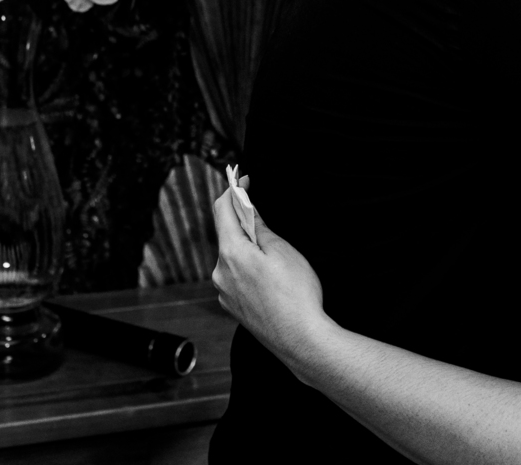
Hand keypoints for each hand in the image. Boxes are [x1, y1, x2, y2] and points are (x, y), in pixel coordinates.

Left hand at [211, 175, 330, 372]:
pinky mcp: (234, 307)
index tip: (245, 179)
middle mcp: (220, 273)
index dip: (232, 190)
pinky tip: (270, 275)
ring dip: (246, 245)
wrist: (301, 340)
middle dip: (241, 219)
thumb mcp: (283, 251)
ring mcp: (225, 292)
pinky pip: (236, 277)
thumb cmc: (296, 294)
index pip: (221, 211)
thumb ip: (260, 228)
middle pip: (226, 235)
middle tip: (263, 210)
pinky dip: (248, 266)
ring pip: (232, 257)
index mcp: (231, 254)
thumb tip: (247, 210)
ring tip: (273, 248)